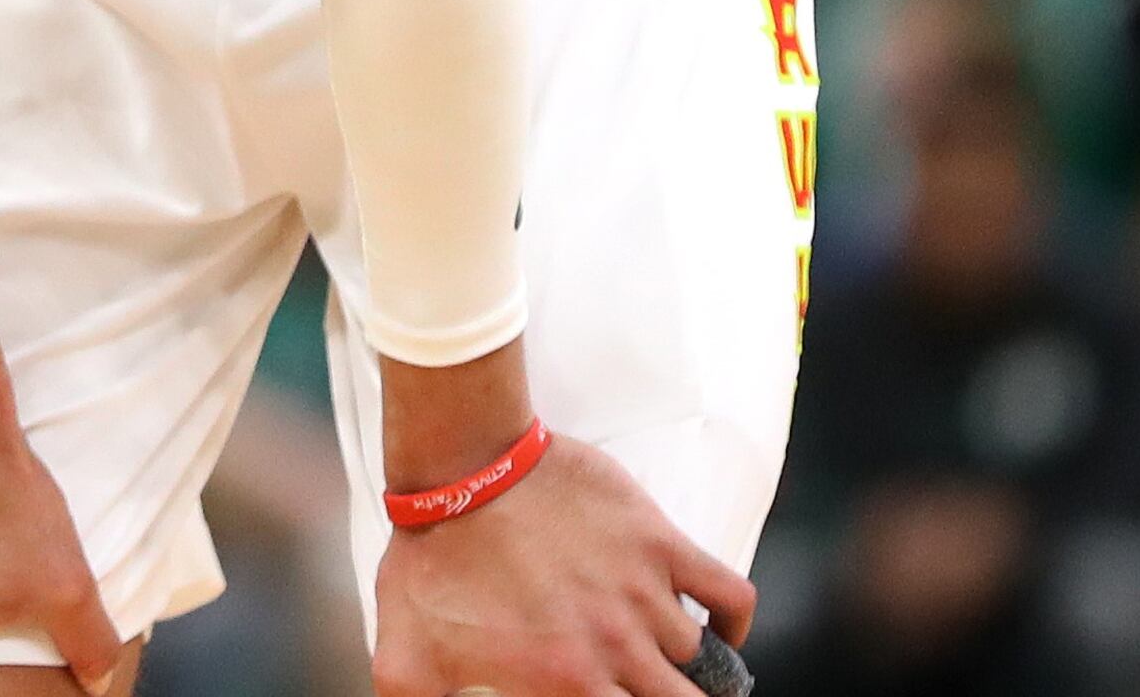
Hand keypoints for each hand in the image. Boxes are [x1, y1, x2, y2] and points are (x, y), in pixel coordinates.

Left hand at [371, 435, 750, 696]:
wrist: (462, 465)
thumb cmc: (432, 556)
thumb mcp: (404, 654)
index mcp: (564, 682)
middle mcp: (614, 648)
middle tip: (657, 690)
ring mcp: (644, 596)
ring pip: (702, 657)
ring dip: (691, 664)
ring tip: (674, 663)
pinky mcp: (661, 544)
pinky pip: (731, 595)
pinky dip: (734, 619)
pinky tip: (717, 628)